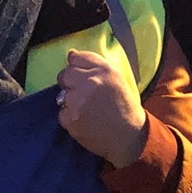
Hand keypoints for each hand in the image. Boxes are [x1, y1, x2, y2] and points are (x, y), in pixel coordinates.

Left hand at [57, 49, 147, 167]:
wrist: (129, 137)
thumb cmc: (125, 108)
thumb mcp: (116, 79)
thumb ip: (95, 65)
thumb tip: (70, 54)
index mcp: (104, 70)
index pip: (76, 58)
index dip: (76, 68)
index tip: (81, 77)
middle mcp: (90, 82)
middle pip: (64, 75)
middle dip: (69, 84)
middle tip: (83, 96)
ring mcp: (78, 101)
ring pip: (62, 96)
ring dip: (70, 104)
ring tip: (88, 112)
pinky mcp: (71, 119)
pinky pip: (62, 115)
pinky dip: (70, 120)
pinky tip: (85, 123)